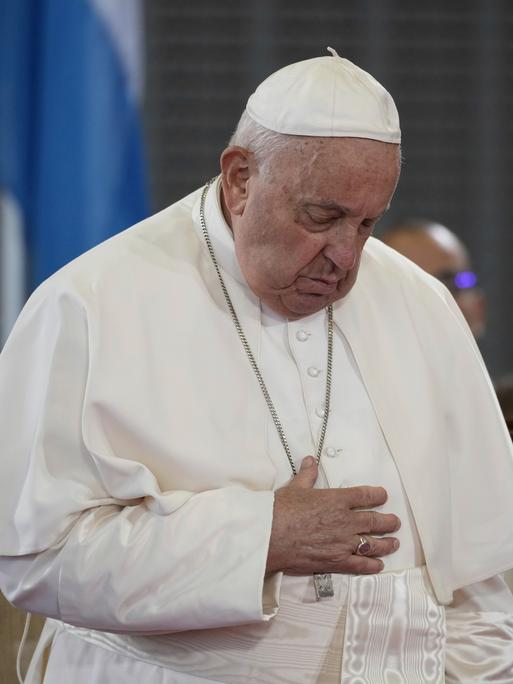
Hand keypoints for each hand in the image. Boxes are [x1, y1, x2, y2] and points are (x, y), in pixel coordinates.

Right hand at [266, 456, 400, 575]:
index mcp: (337, 500)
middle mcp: (346, 521)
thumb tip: (310, 461)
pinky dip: (372, 565)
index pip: (365, 496)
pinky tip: (378, 565)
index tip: (383, 496)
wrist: (271, 536)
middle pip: (375, 521)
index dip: (377, 495)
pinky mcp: (337, 561)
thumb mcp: (295, 487)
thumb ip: (307, 475)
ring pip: (373, 544)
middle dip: (388, 521)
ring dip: (386, 543)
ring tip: (393, 543)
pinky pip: (361, 565)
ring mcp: (344, 543)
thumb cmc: (281, 510)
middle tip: (394, 522)